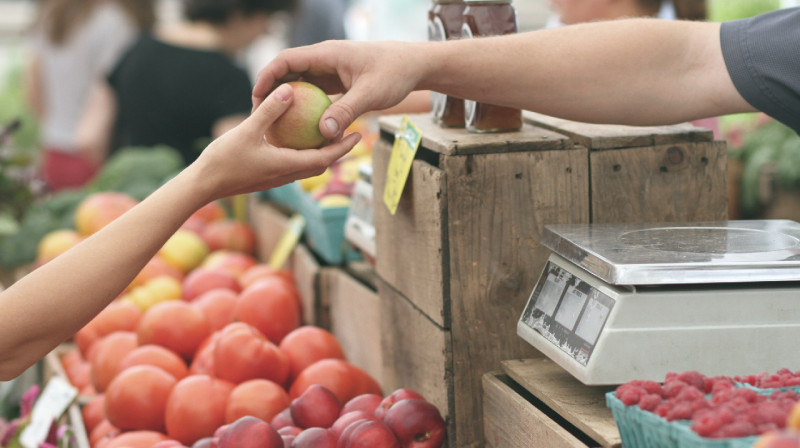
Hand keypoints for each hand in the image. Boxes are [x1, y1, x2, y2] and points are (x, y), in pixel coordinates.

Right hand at [191, 82, 361, 201]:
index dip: (343, 147)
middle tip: (351, 133)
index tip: (358, 135)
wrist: (202, 186)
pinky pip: (292, 164)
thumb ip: (269, 111)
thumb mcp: (247, 131)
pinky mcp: (266, 176)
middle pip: (320, 164)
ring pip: (306, 165)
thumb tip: (289, 90)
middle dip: (337, 150)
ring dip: (321, 153)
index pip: (324, 158)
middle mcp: (286, 175)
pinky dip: (302, 153)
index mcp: (287, 166)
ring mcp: (276, 178)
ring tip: (329, 134)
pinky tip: (296, 138)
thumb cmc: (223, 160)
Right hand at [252, 40, 426, 140]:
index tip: (256, 98)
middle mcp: (325, 60)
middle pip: (288, 72)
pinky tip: (300, 129)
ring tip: (274, 124)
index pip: (286, 60)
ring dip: (287, 101)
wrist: (414, 66)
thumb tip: (323, 133)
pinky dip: (305, 108)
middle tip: (259, 116)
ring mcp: (330, 70)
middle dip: (271, 91)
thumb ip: (346, 112)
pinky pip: (314, 93)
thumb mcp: (371, 94)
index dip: (267, 77)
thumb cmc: (395, 73)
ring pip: (300, 83)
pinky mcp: (337, 81)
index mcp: (327, 54)